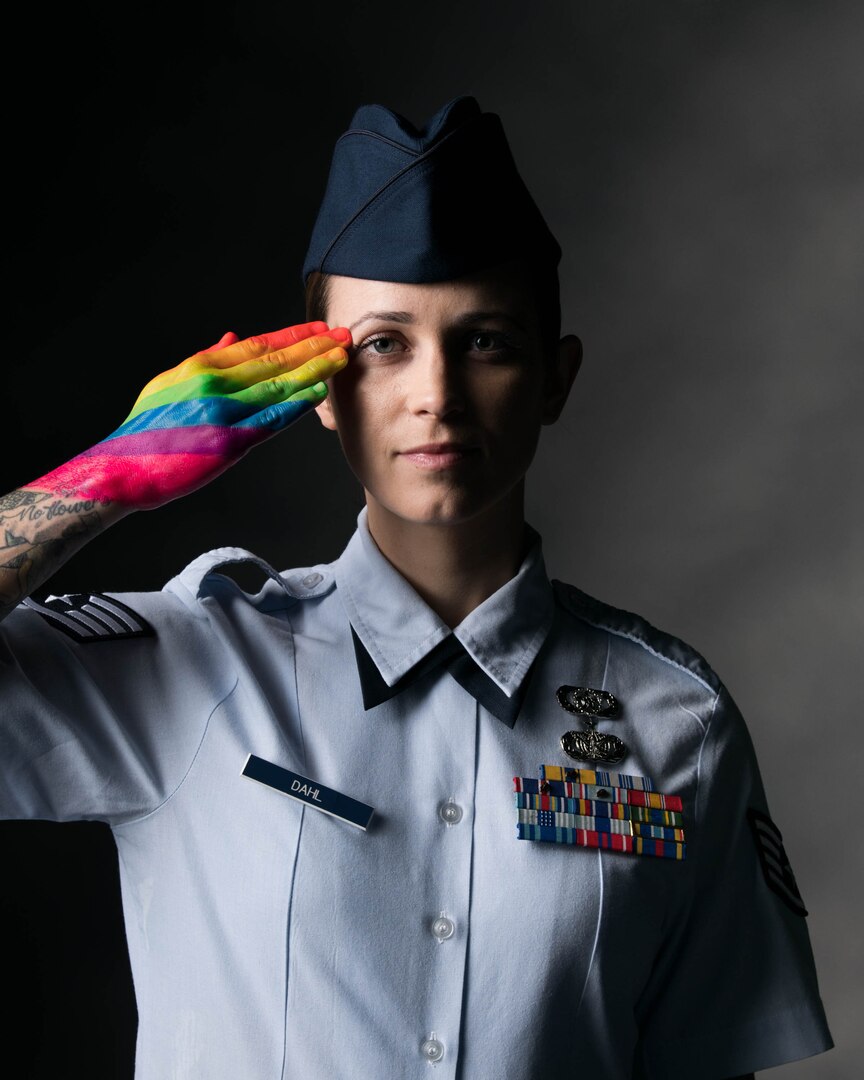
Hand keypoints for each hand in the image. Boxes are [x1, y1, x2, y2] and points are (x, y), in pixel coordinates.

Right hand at [25, 321, 350, 508]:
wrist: (124, 469)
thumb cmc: (145, 430)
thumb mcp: (168, 383)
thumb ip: (203, 360)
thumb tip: (231, 337)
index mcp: (201, 368)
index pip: (257, 345)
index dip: (293, 335)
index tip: (319, 329)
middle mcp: (215, 385)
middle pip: (275, 361)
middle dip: (313, 347)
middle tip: (344, 336)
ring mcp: (223, 413)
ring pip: (278, 386)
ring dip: (313, 370)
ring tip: (341, 359)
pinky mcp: (228, 443)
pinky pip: (270, 420)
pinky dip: (295, 406)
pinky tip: (317, 394)